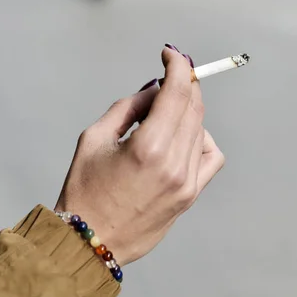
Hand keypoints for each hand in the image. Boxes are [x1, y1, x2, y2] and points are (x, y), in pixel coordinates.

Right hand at [55, 46, 224, 265]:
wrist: (89, 241)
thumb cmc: (84, 189)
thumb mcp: (94, 138)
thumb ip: (129, 107)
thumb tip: (155, 89)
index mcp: (147, 147)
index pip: (177, 92)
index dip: (177, 65)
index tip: (171, 54)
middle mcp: (173, 164)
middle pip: (193, 106)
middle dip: (184, 83)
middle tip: (169, 75)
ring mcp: (186, 182)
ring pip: (201, 128)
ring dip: (187, 110)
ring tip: (161, 115)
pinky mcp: (190, 196)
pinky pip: (211, 156)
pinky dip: (201, 138)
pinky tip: (180, 138)